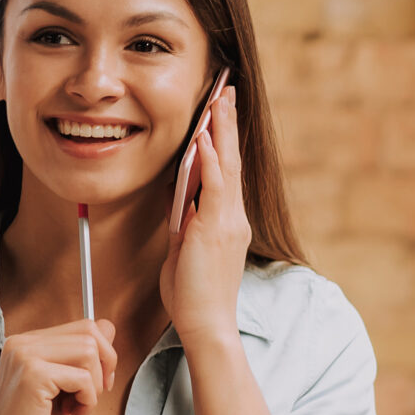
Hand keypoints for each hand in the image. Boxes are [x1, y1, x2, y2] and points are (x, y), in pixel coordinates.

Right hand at [0, 318, 117, 414]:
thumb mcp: (68, 388)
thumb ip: (84, 356)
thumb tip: (108, 326)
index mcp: (27, 343)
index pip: (84, 325)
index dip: (103, 355)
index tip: (96, 386)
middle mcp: (21, 342)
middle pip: (89, 332)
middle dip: (104, 367)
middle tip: (89, 399)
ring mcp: (24, 355)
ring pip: (89, 350)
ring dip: (94, 387)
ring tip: (76, 409)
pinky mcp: (32, 374)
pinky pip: (83, 377)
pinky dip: (88, 401)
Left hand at [159, 85, 250, 347]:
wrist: (206, 324)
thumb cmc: (193, 295)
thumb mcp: (185, 249)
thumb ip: (185, 221)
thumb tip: (180, 195)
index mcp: (227, 222)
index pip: (227, 172)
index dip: (224, 140)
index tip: (219, 113)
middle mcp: (234, 217)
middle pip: (233, 160)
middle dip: (227, 123)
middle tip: (225, 90)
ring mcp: (228, 222)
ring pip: (228, 165)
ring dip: (221, 130)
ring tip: (219, 99)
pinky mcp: (215, 228)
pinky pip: (216, 186)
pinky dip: (212, 158)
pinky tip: (207, 136)